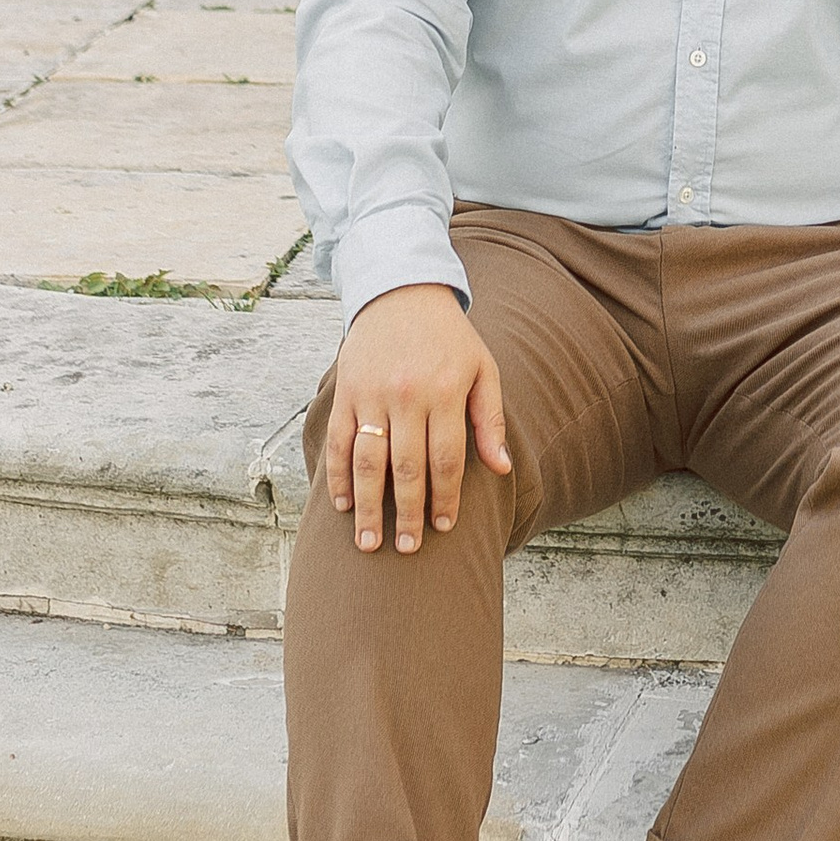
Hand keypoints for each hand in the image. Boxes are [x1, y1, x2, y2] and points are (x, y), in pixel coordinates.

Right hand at [328, 282, 508, 553]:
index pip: (446, 457)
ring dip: (368, 506)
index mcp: (446, 390)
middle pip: (407, 467)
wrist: (401, 291)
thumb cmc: (449, 337)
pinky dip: (337, 476)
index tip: (445, 528)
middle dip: (407, 513)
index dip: (446, 497)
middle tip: (407, 549)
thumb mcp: (483, 368)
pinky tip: (342, 505)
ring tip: (369, 542)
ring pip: (368, 460)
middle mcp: (408, 394)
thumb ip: (491, 419)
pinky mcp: (346, 391)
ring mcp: (372, 393)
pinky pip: (339, 441)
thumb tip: (502, 469)